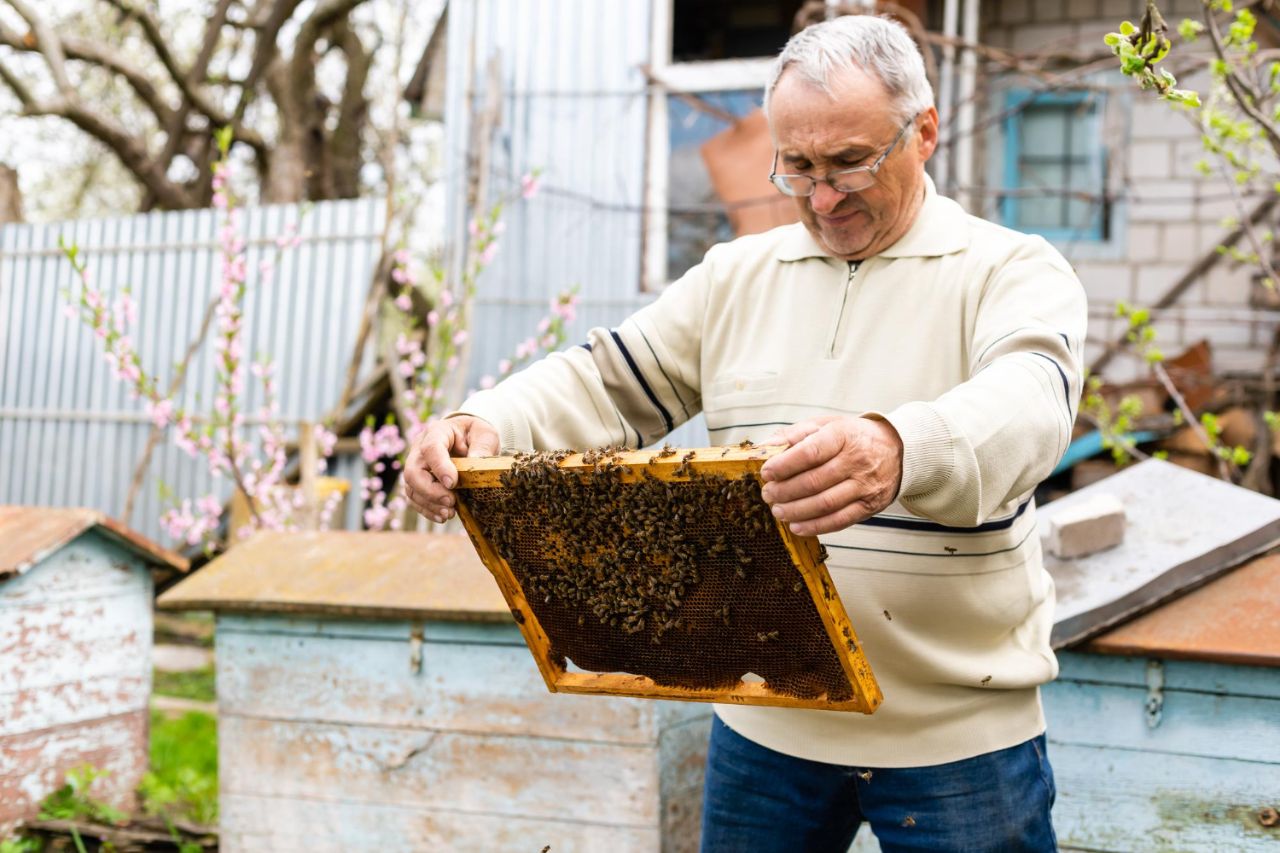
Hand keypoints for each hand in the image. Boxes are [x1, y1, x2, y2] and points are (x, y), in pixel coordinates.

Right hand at [403, 416, 499, 522]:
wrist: (468, 438)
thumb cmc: (476, 434)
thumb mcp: (485, 434)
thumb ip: (482, 446)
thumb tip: (476, 462)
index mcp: (437, 431)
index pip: (431, 448)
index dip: (439, 467)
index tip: (453, 483)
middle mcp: (420, 448)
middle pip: (413, 471)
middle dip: (430, 491)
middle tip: (451, 502)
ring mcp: (416, 465)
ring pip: (411, 487)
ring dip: (429, 504)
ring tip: (450, 513)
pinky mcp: (417, 481)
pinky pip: (414, 498)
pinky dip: (426, 510)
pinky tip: (442, 517)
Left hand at [757, 416, 902, 535]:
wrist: (897, 449)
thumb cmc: (853, 437)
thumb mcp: (826, 424)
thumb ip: (794, 434)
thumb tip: (764, 446)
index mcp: (843, 436)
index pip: (810, 452)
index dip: (785, 465)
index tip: (766, 472)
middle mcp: (857, 461)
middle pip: (814, 481)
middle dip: (784, 491)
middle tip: (768, 494)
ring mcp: (865, 485)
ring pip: (824, 504)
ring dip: (795, 511)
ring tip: (777, 510)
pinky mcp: (869, 506)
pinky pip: (839, 520)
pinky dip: (814, 526)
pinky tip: (797, 525)